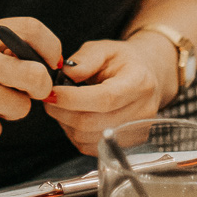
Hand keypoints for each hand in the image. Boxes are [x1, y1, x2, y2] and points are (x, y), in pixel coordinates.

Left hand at [44, 37, 168, 156]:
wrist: (146, 75)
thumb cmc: (123, 62)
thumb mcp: (104, 48)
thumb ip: (85, 58)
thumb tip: (66, 74)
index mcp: (139, 82)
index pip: (104, 98)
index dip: (72, 99)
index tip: (52, 92)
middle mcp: (142, 110)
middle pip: (93, 123)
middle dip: (63, 112)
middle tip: (50, 99)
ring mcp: (136, 130)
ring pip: (88, 138)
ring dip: (67, 124)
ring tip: (63, 106)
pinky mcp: (129, 144)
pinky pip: (92, 148)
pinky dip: (76, 135)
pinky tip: (75, 118)